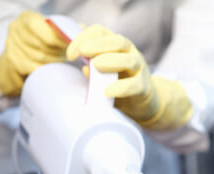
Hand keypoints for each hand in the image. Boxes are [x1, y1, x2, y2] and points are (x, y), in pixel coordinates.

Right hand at [0, 11, 67, 96]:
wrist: (19, 58)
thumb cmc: (41, 42)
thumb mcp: (52, 32)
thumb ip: (67, 29)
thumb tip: (82, 28)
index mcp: (26, 18)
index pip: (46, 30)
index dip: (61, 40)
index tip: (71, 48)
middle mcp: (15, 28)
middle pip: (43, 46)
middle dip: (58, 53)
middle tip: (67, 58)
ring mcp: (11, 45)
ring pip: (39, 58)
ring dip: (52, 63)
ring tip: (59, 63)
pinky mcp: (11, 61)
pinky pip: (32, 68)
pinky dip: (44, 71)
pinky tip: (49, 70)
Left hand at [67, 25, 191, 130]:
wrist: (140, 103)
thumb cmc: (117, 82)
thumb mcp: (101, 69)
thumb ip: (90, 60)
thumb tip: (79, 53)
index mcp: (116, 44)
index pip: (100, 32)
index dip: (84, 38)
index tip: (70, 54)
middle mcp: (130, 52)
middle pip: (117, 41)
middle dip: (97, 45)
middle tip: (81, 52)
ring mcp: (139, 68)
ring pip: (128, 60)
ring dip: (111, 60)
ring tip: (96, 65)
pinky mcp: (143, 87)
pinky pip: (134, 85)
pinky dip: (120, 88)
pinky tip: (107, 91)